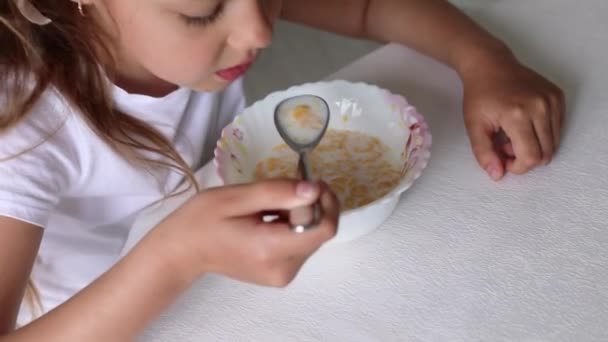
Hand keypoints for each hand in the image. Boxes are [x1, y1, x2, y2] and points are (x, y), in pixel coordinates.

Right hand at [158, 180, 339, 286]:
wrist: (183, 251)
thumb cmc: (202, 220)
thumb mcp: (236, 196)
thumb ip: (277, 192)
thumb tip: (314, 189)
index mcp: (271, 250)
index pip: (323, 228)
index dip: (324, 200)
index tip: (307, 180)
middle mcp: (284, 269)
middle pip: (320, 231)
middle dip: (309, 205)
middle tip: (282, 189)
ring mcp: (283, 275)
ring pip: (313, 236)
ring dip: (300, 214)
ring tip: (267, 206)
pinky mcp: (282, 273)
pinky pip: (302, 243)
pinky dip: (293, 225)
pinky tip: (269, 218)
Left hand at [461, 53, 564, 179]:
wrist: (490, 65)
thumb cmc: (479, 95)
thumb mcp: (473, 126)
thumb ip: (484, 153)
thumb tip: (498, 175)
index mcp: (517, 115)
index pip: (531, 158)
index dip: (518, 167)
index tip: (503, 158)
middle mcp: (540, 107)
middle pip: (546, 153)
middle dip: (526, 158)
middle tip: (506, 146)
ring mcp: (552, 100)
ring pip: (554, 143)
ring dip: (535, 146)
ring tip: (514, 135)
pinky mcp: (558, 97)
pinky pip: (557, 128)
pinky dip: (543, 134)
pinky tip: (524, 125)